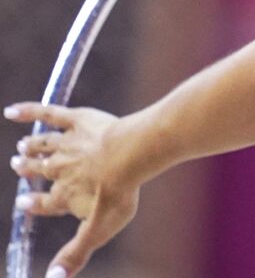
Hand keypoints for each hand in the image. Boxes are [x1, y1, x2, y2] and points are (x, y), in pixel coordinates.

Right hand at [5, 102, 140, 277]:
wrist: (132, 155)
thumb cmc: (118, 192)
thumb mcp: (99, 229)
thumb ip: (76, 254)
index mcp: (63, 195)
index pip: (44, 203)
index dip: (34, 204)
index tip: (23, 203)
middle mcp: (60, 169)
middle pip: (40, 170)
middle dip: (29, 169)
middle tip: (19, 165)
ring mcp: (67, 143)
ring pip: (42, 145)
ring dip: (32, 147)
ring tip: (23, 146)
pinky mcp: (77, 120)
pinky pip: (48, 114)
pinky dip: (29, 111)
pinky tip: (13, 111)